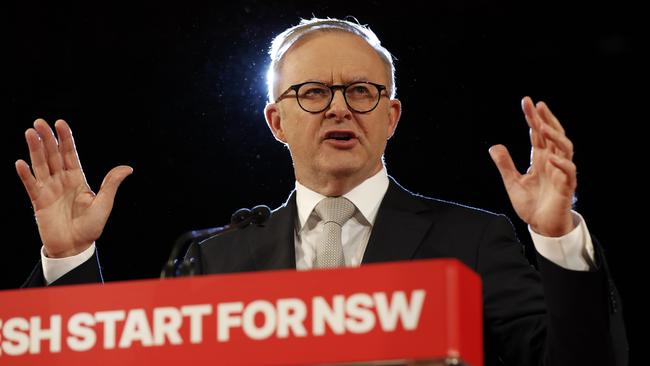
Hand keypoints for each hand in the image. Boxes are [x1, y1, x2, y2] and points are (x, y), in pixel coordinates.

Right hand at [15, 119, 132, 257]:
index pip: (70, 153)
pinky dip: (26, 174)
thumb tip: (127, 168)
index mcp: (77, 178)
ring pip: (40, 165)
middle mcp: (61, 180)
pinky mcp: (39, 201)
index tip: (60, 123)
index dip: (65, 138)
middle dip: (47, 138)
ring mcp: (49, 189)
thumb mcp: (104, 203)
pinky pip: (31, 185)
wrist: (76, 246)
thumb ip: (111, 184)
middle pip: (53, 155)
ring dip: (35, 149)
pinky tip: (21, 163)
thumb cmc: (91, 226)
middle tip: (40, 122)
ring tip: (30, 133)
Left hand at [489, 97, 575, 236]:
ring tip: (543, 126)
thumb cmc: (531, 204)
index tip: (527, 102)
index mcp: (540, 159)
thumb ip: (505, 165)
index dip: (533, 118)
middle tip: (538, 105)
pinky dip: (562, 164)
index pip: (537, 134)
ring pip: (565, 149)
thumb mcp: (512, 182)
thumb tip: (494, 146)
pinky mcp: (566, 187)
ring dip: (555, 137)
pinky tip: (552, 158)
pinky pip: (569, 173)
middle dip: (546, 119)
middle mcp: (552, 162)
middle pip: (553, 135)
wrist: (541, 226)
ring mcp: (561, 173)